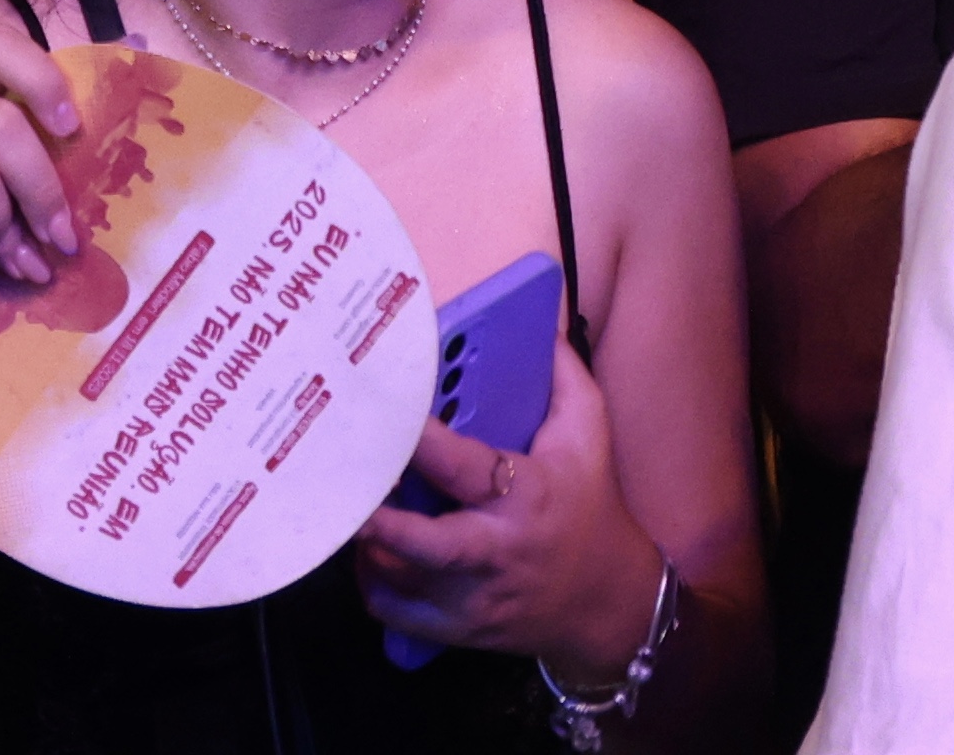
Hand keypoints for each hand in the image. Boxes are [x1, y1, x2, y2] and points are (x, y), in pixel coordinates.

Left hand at [352, 331, 668, 678]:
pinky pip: (399, 614)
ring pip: (403, 583)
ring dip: (366, 548)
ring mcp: (477, 598)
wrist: (608, 600)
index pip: (467, 468)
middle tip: (345, 490)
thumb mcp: (588, 433)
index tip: (387, 418)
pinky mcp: (462, 630)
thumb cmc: (590, 503)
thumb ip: (562, 376)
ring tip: (345, 510)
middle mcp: (498, 551)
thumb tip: (539, 323)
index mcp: (526, 495)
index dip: (423, 443)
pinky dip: (373, 585)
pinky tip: (368, 554)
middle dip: (383, 524)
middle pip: (431, 547)